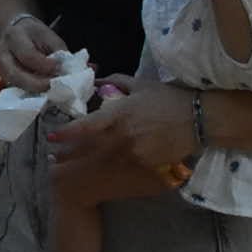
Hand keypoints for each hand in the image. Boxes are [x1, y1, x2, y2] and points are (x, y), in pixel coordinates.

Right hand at [0, 9, 65, 89]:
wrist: (16, 32)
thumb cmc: (35, 35)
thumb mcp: (49, 36)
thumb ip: (58, 52)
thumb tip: (66, 72)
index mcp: (14, 36)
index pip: (28, 55)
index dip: (44, 65)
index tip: (58, 68)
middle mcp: (2, 53)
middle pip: (16, 75)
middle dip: (37, 84)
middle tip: (54, 86)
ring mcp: (0, 68)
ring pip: (15, 85)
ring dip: (34, 90)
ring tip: (50, 89)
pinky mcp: (3, 78)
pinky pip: (16, 88)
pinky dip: (31, 92)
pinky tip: (43, 91)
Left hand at [48, 76, 195, 176]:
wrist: (199, 119)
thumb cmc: (169, 98)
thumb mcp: (141, 85)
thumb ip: (116, 82)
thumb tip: (97, 81)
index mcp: (119, 114)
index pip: (87, 127)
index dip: (67, 133)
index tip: (51, 138)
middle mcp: (123, 136)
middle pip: (89, 149)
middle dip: (70, 154)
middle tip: (54, 158)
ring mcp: (135, 153)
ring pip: (104, 160)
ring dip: (86, 163)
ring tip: (70, 165)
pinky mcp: (146, 164)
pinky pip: (123, 166)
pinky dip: (110, 167)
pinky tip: (101, 170)